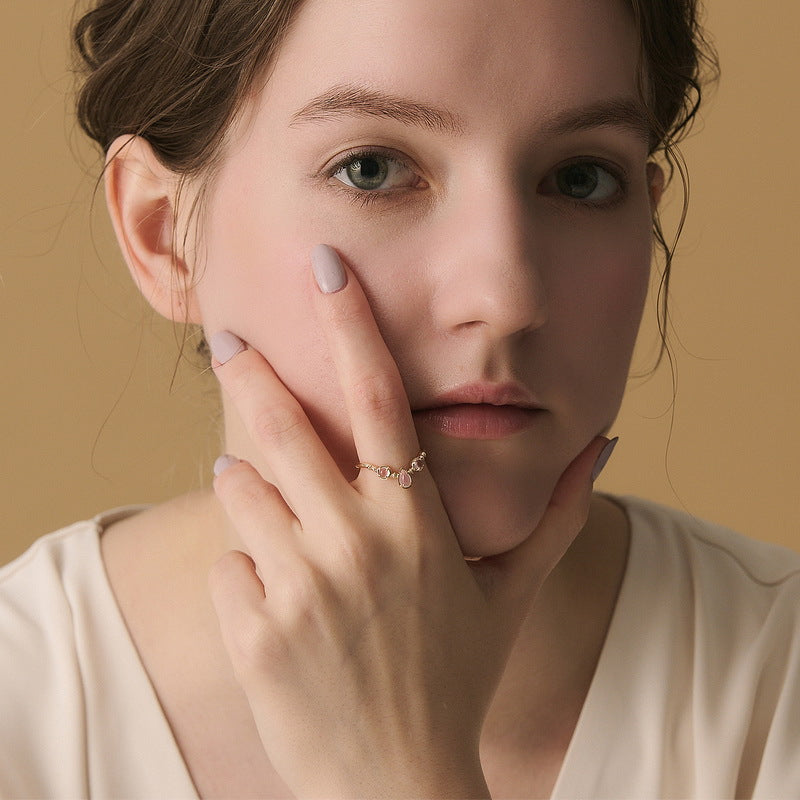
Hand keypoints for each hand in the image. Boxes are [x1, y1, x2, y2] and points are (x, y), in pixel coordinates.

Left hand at [208, 245, 609, 798]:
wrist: (398, 786)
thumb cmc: (458, 679)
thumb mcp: (513, 594)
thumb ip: (559, 514)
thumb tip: (605, 444)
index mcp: (415, 521)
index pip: (380, 397)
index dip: (351, 326)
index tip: (323, 269)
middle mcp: (352, 542)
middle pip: (285, 425)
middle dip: (250, 372)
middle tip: (228, 340)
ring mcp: (296, 586)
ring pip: (240, 491)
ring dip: (248, 485)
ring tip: (272, 503)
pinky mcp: (252, 629)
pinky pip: (228, 563)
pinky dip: (245, 566)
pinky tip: (276, 596)